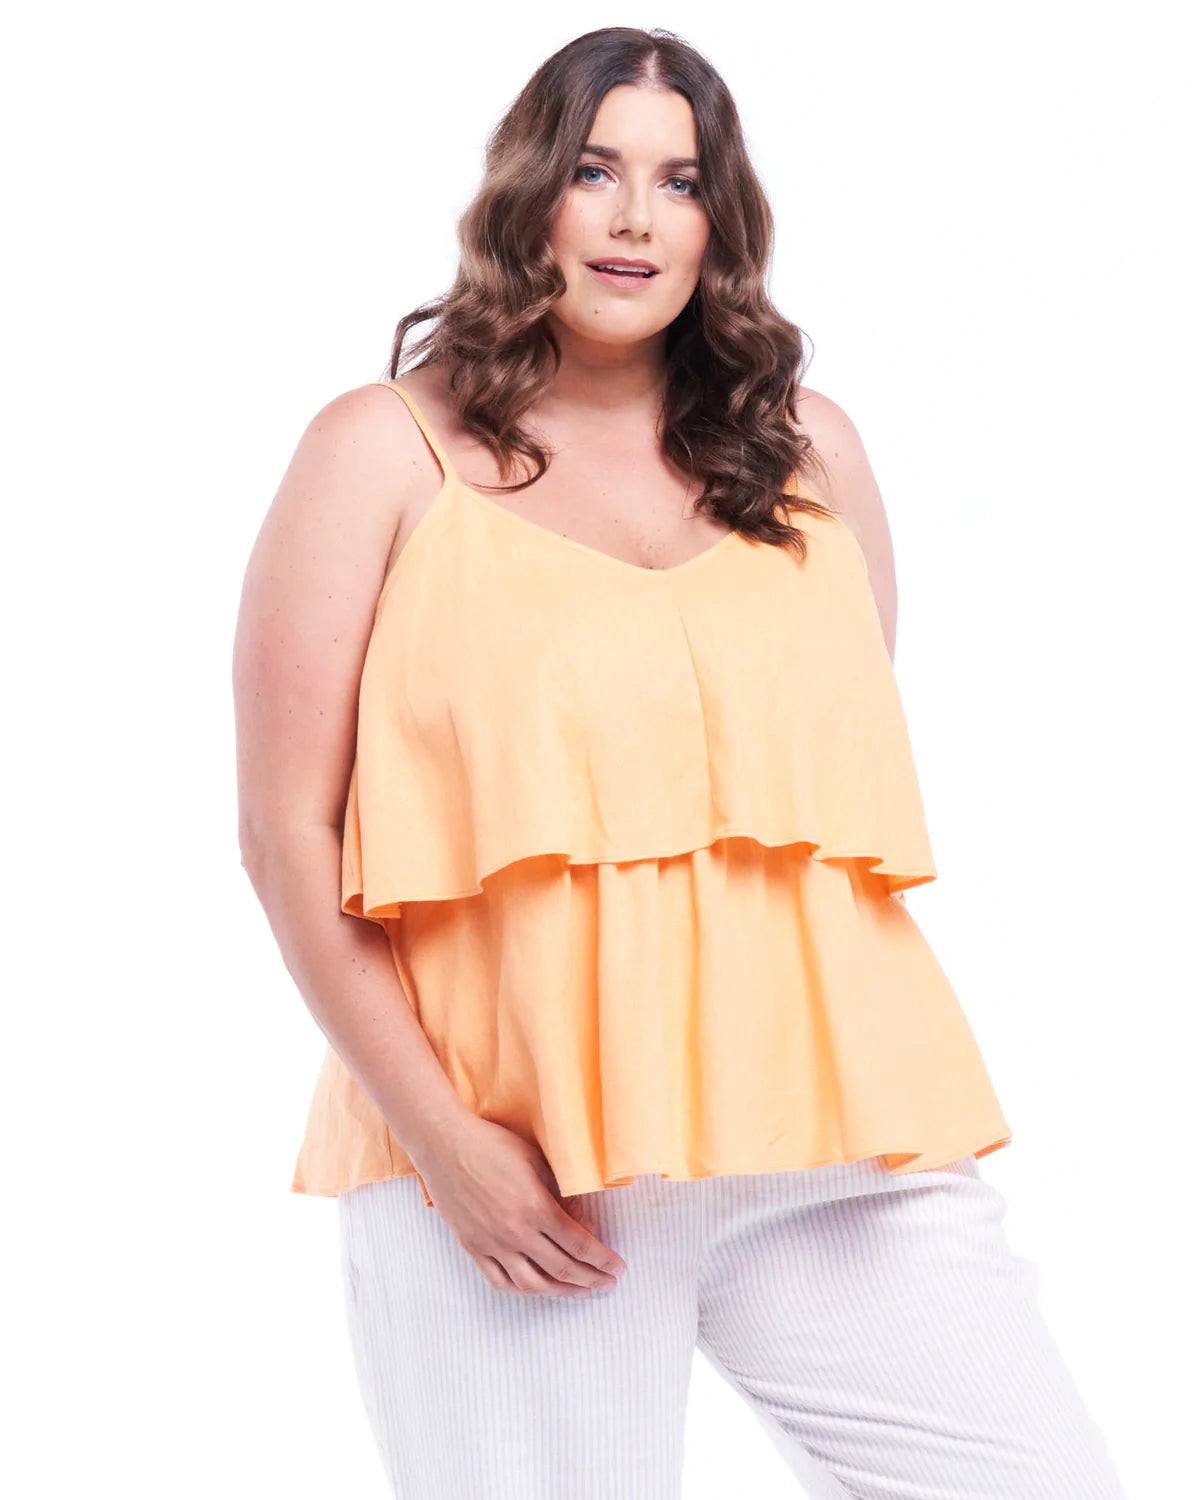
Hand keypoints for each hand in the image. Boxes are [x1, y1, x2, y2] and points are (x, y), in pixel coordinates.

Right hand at [412, 1115, 628, 1298]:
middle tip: (608, 1283)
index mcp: (535, 1208)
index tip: (618, 1267)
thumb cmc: (492, 1144)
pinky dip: (523, 1290)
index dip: (602, 1259)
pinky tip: (538, 1288)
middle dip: (591, 1278)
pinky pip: (500, 1282)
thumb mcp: (536, 1161)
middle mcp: (515, 1233)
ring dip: (561, 1291)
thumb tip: (583, 1224)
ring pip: (533, 1284)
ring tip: (581, 1291)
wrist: (445, 1145)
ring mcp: (492, 1244)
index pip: (579, 1244)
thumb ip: (562, 1194)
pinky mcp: (473, 1248)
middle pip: (562, 1268)